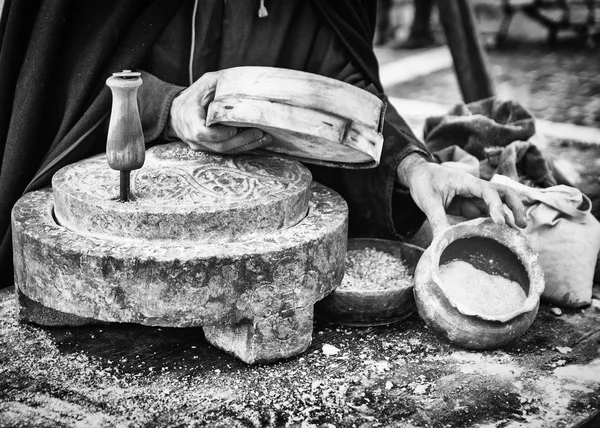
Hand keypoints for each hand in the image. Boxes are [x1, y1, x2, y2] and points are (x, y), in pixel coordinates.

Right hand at [166, 71, 271, 152]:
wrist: (175, 113)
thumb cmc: (191, 97)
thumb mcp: (203, 84)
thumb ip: (220, 82)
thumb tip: (243, 78)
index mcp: (189, 120)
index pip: (202, 133)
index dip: (219, 134)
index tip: (234, 129)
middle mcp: (194, 138)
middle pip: (219, 145)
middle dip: (241, 140)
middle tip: (259, 132)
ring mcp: (202, 146)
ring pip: (225, 150)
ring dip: (246, 145)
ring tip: (263, 138)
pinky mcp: (209, 149)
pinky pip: (226, 150)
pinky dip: (242, 146)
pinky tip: (257, 140)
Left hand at [397, 153, 527, 236]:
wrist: (417, 174)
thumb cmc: (424, 182)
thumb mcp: (428, 201)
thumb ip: (436, 220)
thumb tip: (440, 243)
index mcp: (466, 182)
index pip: (488, 191)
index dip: (496, 205)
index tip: (500, 222)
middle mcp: (475, 188)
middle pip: (503, 193)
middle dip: (515, 207)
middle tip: (522, 225)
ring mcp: (473, 197)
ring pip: (497, 205)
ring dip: (508, 216)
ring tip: (516, 234)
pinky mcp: (469, 205)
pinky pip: (485, 214)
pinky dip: (494, 223)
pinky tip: (499, 236)